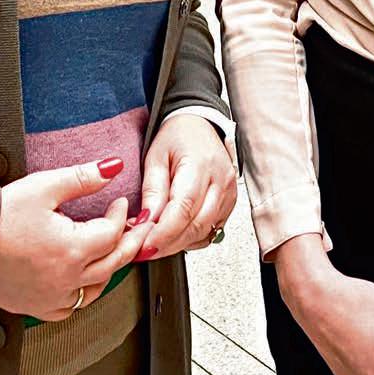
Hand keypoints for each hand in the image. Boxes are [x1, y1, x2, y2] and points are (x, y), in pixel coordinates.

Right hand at [0, 158, 152, 319]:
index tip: (118, 202)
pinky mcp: (38, 307)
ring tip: (114, 249)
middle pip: (114, 263)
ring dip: (111, 268)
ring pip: (97, 288)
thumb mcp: (44, 187)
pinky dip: (85, 291)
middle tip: (138, 228)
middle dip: (130, 242)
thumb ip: (82, 177)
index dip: (121, 215)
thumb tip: (113, 167)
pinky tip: (85, 277)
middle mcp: (67, 279)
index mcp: (71, 249)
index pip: (113, 233)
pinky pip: (73, 306)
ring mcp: (53, 297)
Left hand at [136, 115, 237, 259]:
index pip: (183, 209)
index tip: (143, 246)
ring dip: (178, 244)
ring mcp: (229, 193)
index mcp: (201, 165)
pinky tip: (174, 237)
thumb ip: (152, 190)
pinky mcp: (230, 203)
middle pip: (195, 225)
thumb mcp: (155, 156)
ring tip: (155, 243)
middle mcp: (221, 181)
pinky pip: (211, 231)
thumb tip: (145, 222)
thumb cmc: (177, 136)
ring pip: (205, 232)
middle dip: (167, 244)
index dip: (163, 233)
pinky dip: (191, 239)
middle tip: (143, 250)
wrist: (199, 124)